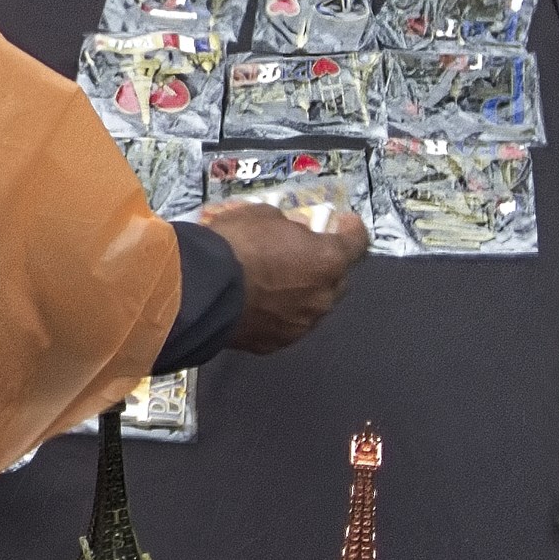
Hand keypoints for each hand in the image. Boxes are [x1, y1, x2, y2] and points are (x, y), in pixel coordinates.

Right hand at [199, 198, 367, 354]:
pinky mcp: (277, 343)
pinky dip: (280, 313)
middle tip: (305, 254)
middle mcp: (323, 296)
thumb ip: (289, 229)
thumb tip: (292, 236)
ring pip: (313, 305)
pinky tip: (259, 304)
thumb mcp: (264, 216)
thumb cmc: (236, 244)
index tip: (345, 223)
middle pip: (338, 279)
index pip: (357, 242)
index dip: (352, 229)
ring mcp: (302, 324)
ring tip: (277, 283)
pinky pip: (287, 323)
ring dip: (303, 292)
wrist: (201, 289)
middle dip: (327, 265)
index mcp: (328, 260)